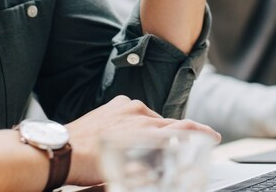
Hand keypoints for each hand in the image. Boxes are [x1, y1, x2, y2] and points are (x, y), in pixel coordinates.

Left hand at [64, 95, 220, 185]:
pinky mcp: (115, 104)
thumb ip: (147, 168)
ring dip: (153, 130)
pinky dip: (137, 122)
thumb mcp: (126, 172)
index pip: (182, 129)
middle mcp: (139, 113)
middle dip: (174, 137)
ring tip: (144, 147)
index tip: (213, 136)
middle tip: (174, 150)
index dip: (201, 132)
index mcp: (146, 130)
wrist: (62, 150)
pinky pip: (134, 111)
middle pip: (168, 123)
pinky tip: (129, 134)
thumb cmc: (91, 165)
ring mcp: (126, 106)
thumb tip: (156, 171)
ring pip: (151, 118)